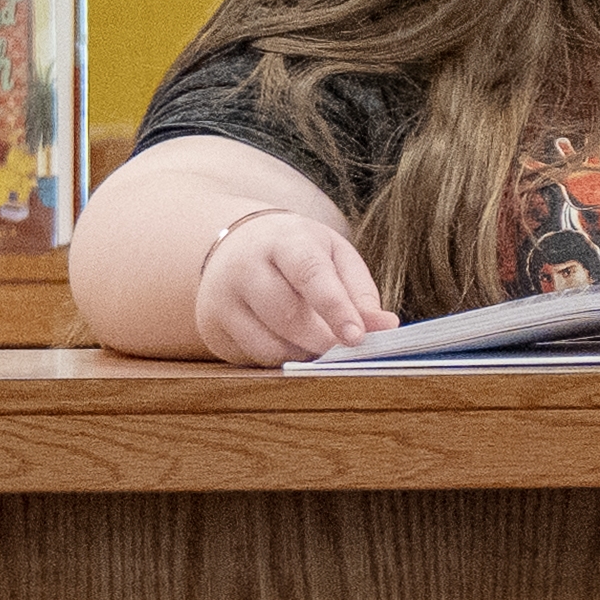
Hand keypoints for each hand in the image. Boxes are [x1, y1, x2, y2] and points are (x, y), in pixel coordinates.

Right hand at [187, 200, 387, 364]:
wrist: (236, 244)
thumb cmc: (298, 253)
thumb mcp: (333, 257)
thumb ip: (360, 292)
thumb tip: (387, 327)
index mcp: (283, 240)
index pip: (309, 274)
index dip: (335, 309)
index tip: (357, 338)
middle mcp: (245, 266)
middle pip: (287, 316)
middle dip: (324, 341)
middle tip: (348, 352)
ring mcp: (223, 298)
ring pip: (269, 345)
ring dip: (304, 355)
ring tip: (319, 344)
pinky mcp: (213, 326)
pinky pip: (254, 358)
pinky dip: (282, 359)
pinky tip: (291, 345)